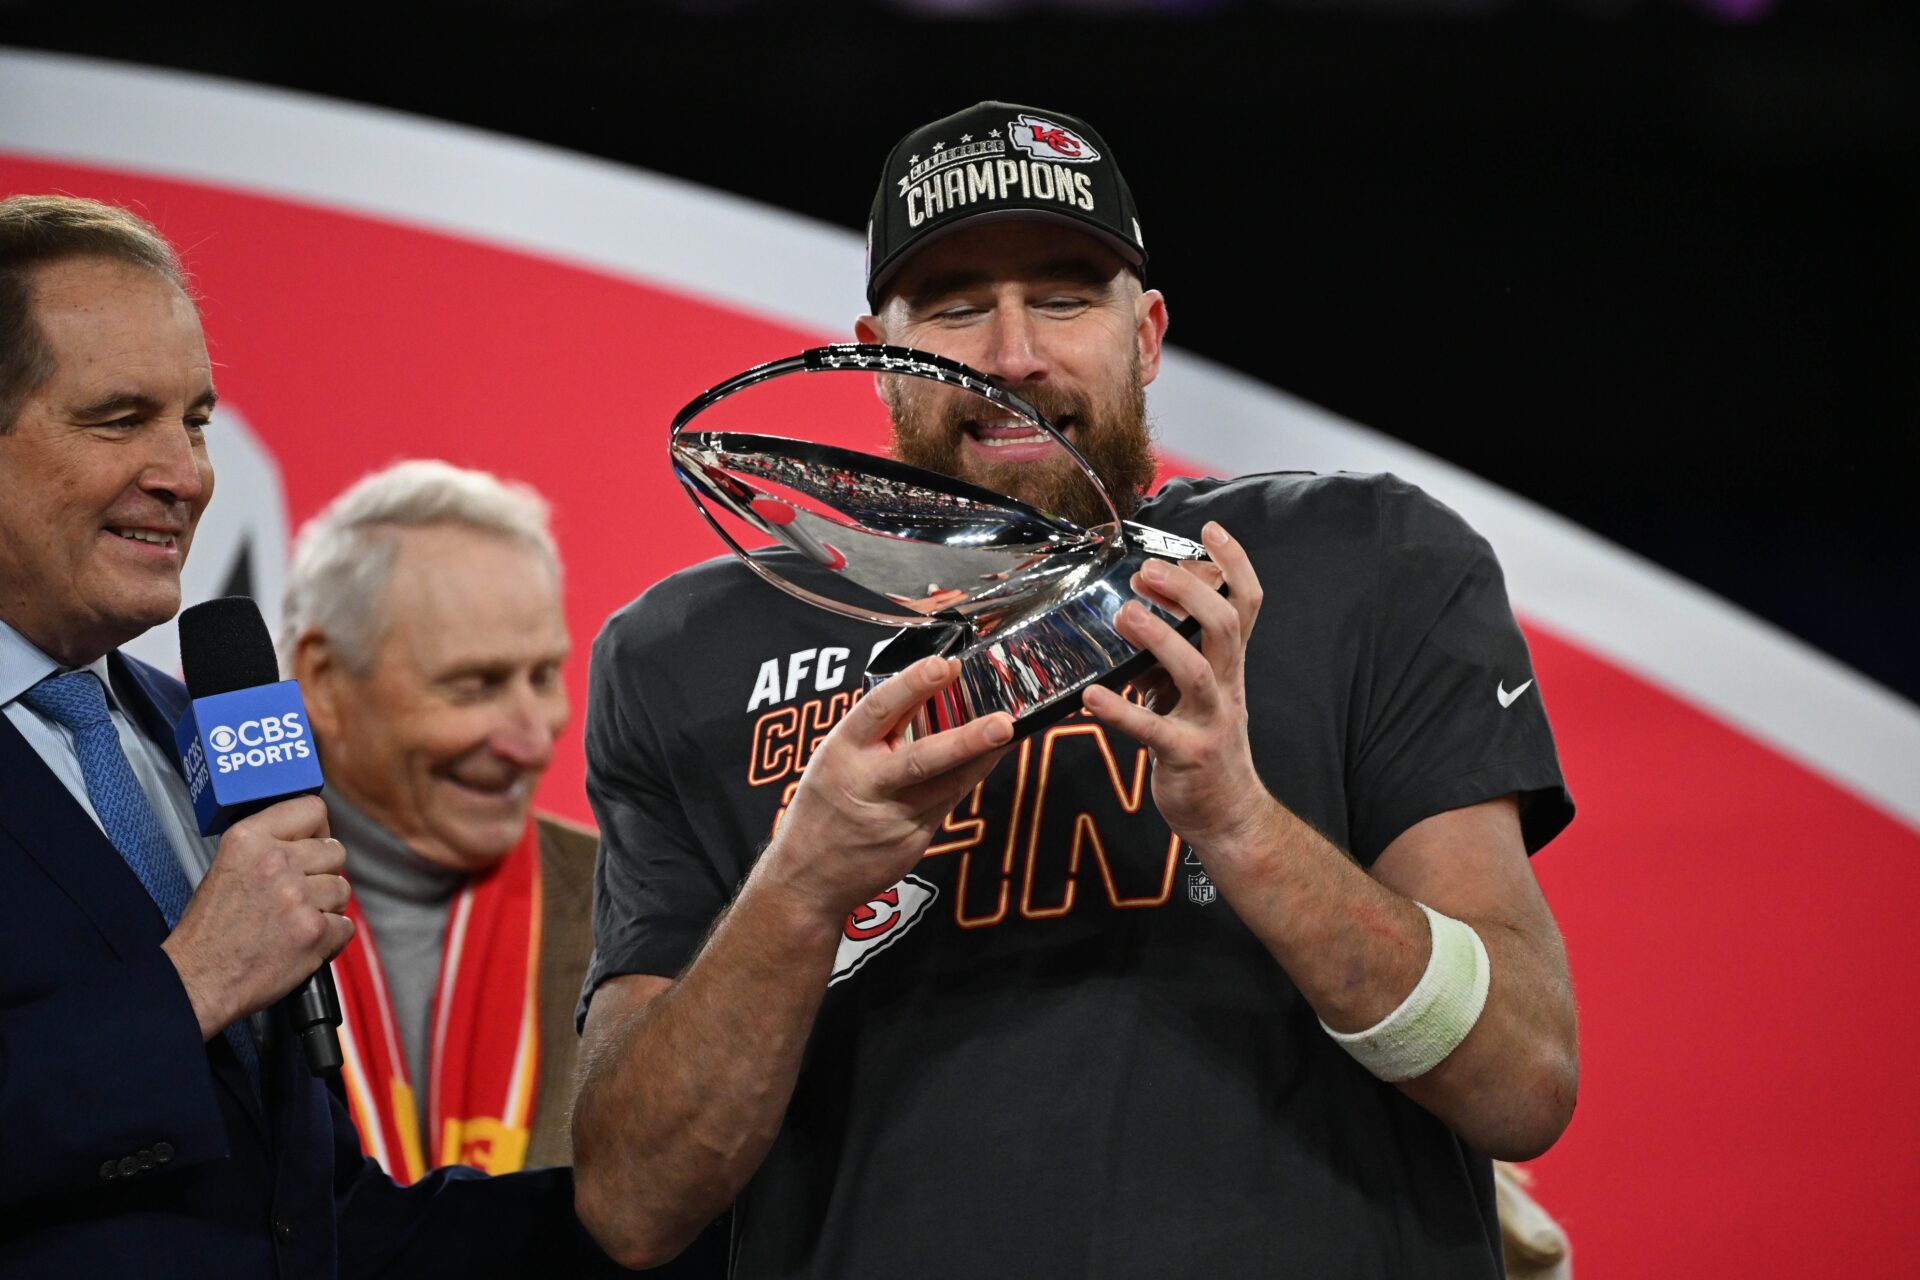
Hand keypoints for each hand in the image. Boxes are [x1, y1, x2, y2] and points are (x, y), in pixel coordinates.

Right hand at [160, 795, 352, 1040]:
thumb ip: (268, 846)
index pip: (312, 809)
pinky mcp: (314, 931)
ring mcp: (298, 897)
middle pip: (335, 850)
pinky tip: (301, 942)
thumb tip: (310, 838)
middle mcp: (276, 862)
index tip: (312, 843)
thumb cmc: (210, 930)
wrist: (196, 981)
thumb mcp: (226, 865)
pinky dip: (330, 938)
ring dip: (326, 906)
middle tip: (299, 893)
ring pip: (343, 888)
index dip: (317, 830)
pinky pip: (346, 925)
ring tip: (294, 921)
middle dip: (323, 872)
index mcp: (249, 839)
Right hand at [758, 656, 1012, 925]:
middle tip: (1003, 723)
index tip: (945, 664)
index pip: (879, 710)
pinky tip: (989, 759)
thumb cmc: (824, 807)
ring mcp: (891, 817)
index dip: (913, 684)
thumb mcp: (835, 758)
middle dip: (965, 739)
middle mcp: (866, 783)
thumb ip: (878, 731)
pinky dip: (969, 778)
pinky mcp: (911, 841)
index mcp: (841, 751)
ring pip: (946, 784)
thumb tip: (926, 691)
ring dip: (981, 758)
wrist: (805, 880)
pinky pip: (946, 802)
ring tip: (1010, 733)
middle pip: (921, 759)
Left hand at [1082, 521, 1273, 851]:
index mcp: (1230, 668)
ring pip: (1194, 672)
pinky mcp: (1186, 757)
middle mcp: (1227, 689)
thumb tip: (1136, 616)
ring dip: (1160, 639)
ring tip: (1125, 615)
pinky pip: (1152, 731)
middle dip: (1189, 590)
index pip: (1246, 605)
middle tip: (1146, 569)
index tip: (1210, 530)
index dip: (1235, 565)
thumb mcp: (1196, 695)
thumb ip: (1173, 657)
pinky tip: (1092, 696)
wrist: (1230, 817)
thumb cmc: (1206, 747)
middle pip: (1225, 626)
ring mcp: (1210, 723)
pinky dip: (1122, 712)